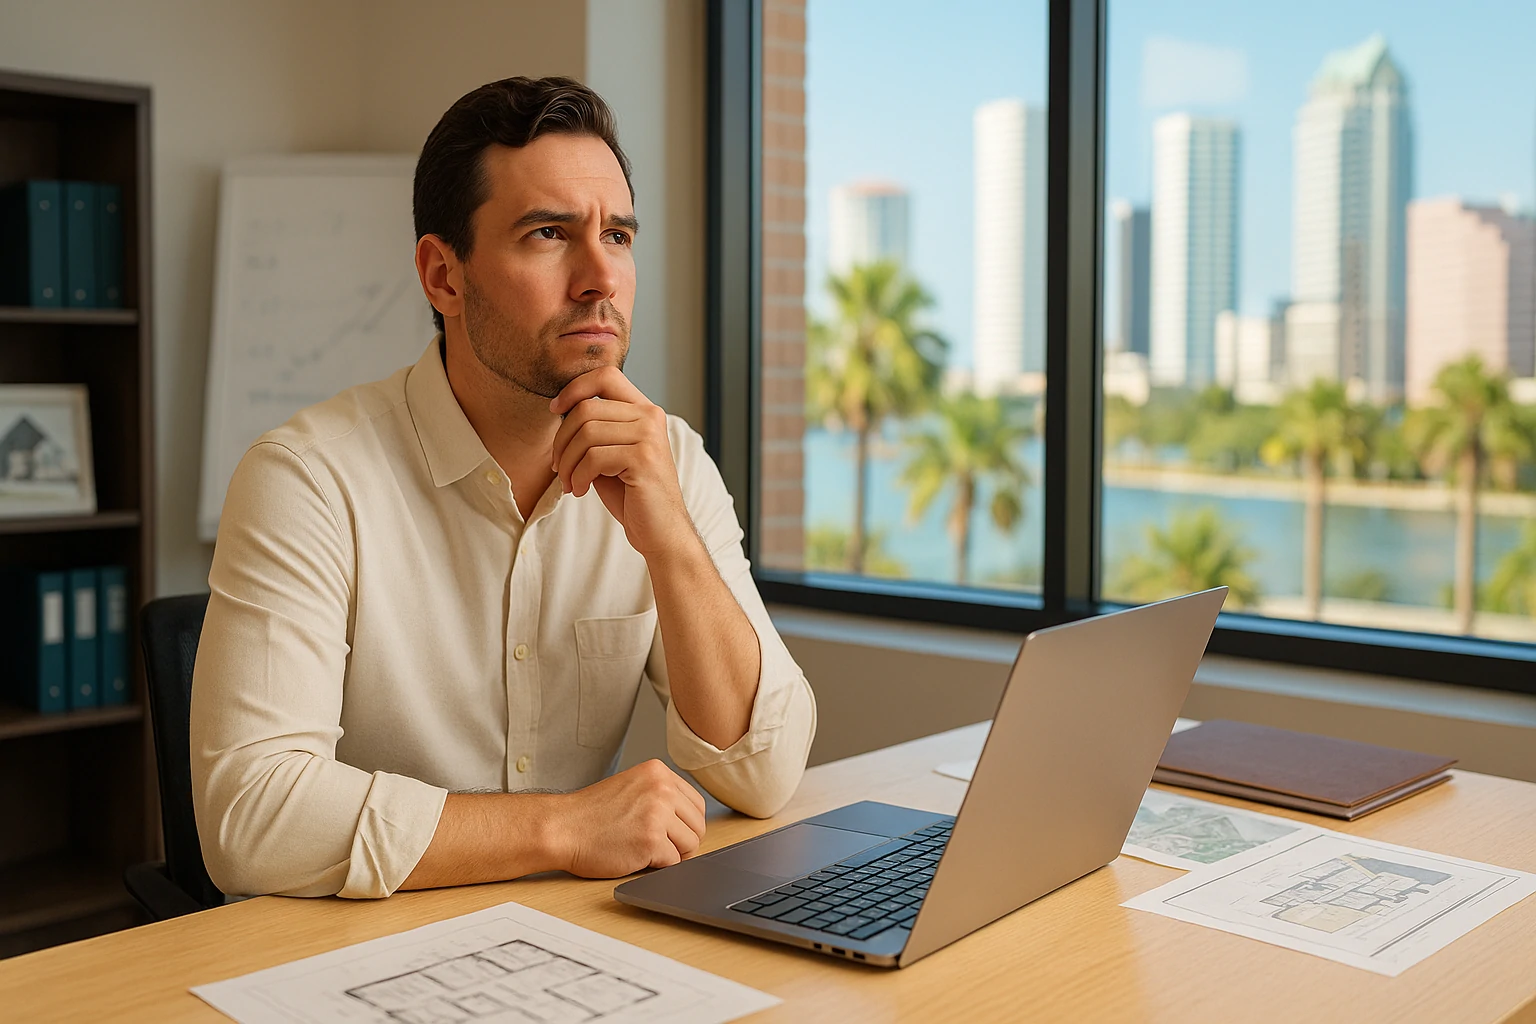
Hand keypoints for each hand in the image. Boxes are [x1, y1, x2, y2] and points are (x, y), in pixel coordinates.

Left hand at [549, 367, 692, 557]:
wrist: (660, 530)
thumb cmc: (631, 493)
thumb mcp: (610, 452)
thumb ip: (595, 427)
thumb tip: (560, 409)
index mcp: (644, 410)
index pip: (605, 376)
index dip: (574, 388)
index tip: (556, 410)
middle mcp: (650, 416)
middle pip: (586, 409)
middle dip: (561, 441)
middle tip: (558, 467)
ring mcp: (649, 436)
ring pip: (586, 433)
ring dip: (567, 462)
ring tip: (569, 482)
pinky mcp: (643, 458)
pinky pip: (593, 457)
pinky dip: (578, 477)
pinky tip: (580, 490)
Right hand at [554, 760, 707, 876]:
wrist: (561, 828)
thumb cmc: (591, 814)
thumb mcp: (632, 788)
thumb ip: (661, 795)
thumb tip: (691, 821)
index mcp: (658, 771)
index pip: (696, 803)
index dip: (684, 824)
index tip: (668, 831)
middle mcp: (661, 788)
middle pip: (697, 825)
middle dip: (681, 841)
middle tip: (655, 844)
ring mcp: (658, 813)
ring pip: (690, 845)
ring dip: (671, 854)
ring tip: (643, 848)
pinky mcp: (652, 840)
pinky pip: (674, 862)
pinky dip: (657, 866)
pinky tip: (635, 856)